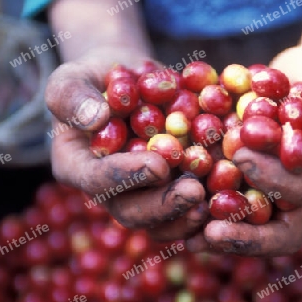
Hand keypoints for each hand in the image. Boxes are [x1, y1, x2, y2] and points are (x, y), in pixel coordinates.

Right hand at [45, 47, 208, 239]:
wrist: (127, 85)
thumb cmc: (95, 81)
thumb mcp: (72, 78)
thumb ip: (73, 96)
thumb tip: (95, 117)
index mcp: (78, 167)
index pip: (97, 180)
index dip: (127, 176)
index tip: (157, 164)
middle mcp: (109, 190)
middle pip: (132, 211)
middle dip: (164, 205)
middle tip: (195, 192)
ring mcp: (140, 194)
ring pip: (160, 222)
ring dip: (187, 216)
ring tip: (213, 203)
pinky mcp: (166, 190)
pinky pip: (183, 210)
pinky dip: (206, 206)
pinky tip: (228, 196)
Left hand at [187, 46, 301, 255]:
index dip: (277, 184)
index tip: (242, 160)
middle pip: (275, 227)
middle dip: (242, 226)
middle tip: (206, 223)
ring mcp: (278, 182)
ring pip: (248, 218)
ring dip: (218, 226)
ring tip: (187, 232)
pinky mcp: (255, 169)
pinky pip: (230, 192)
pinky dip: (206, 199)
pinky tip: (182, 202)